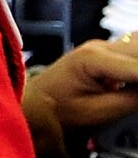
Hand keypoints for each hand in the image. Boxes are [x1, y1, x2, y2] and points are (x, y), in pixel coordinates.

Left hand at [22, 39, 137, 156]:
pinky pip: (135, 49)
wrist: (31, 105)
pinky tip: (133, 79)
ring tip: (133, 88)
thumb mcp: (98, 112)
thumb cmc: (58, 112)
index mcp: (94, 58)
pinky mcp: (108, 52)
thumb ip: (134, 99)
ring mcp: (104, 46)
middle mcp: (101, 45)